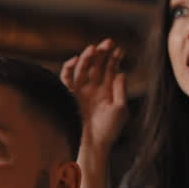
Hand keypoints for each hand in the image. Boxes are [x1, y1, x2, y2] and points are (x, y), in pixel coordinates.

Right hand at [60, 39, 127, 163]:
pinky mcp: (70, 95)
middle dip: (102, 54)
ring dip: (87, 58)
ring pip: (83, 69)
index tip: (120, 49)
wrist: (92, 145)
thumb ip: (120, 90)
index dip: (115, 58)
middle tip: (108, 42)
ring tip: (93, 49)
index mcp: (107, 91)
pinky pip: (67, 79)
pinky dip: (68, 69)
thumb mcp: (120, 109)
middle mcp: (94, 88)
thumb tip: (121, 72)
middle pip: (97, 66)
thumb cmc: (108, 130)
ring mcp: (81, 91)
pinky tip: (75, 60)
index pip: (111, 70)